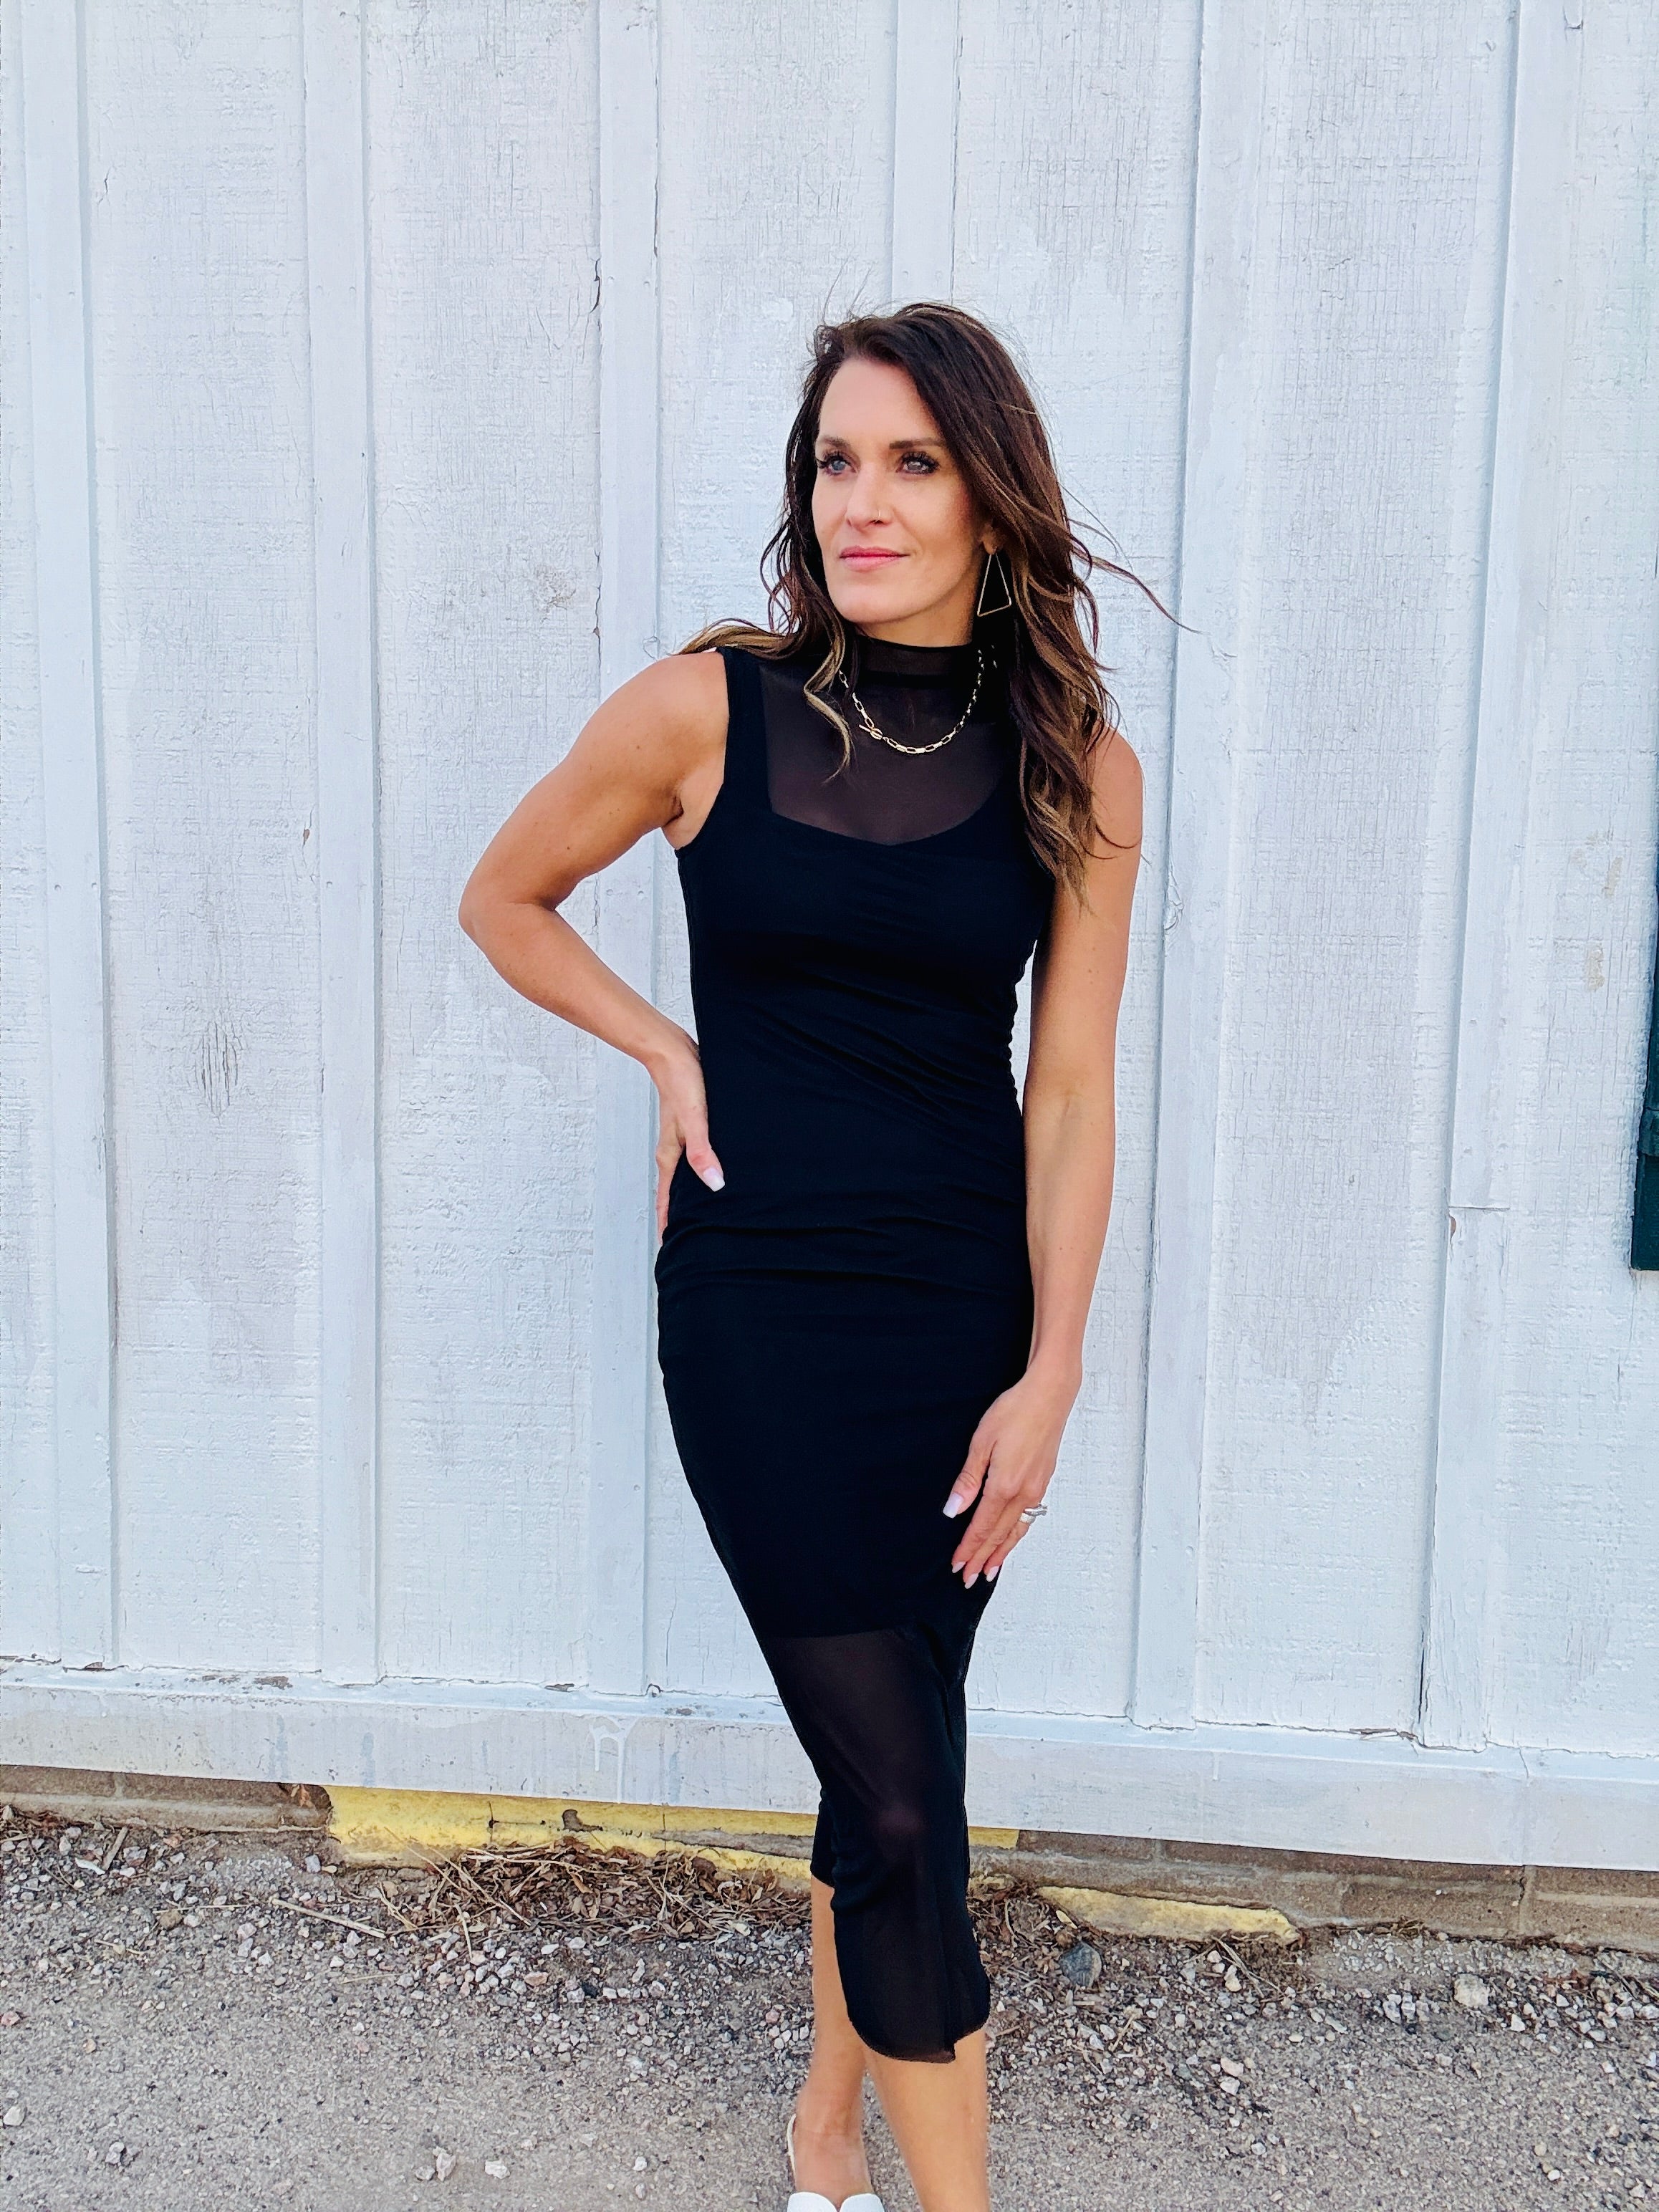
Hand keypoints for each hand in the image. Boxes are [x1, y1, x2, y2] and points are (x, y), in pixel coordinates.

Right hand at [651, 1033, 724, 1237]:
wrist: (673, 1052)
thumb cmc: (683, 1083)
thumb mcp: (695, 1120)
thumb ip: (703, 1152)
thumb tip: (715, 1185)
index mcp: (671, 1156)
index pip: (667, 1202)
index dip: (669, 1226)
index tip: (670, 1250)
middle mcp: (674, 1152)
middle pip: (675, 1194)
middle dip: (679, 1219)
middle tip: (689, 1243)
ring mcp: (682, 1140)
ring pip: (685, 1177)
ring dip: (691, 1197)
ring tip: (702, 1215)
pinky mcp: (691, 1127)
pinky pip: (695, 1158)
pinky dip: (700, 1172)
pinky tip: (714, 1173)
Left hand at [942, 1368, 1076, 1586]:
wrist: (1050, 1395)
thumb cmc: (1016, 1411)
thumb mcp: (981, 1442)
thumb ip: (968, 1479)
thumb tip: (953, 1508)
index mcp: (1004, 1485)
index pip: (981, 1527)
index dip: (968, 1548)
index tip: (957, 1564)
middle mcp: (1023, 1493)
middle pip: (999, 1535)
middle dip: (982, 1558)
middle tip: (969, 1577)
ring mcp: (1036, 1489)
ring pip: (1017, 1531)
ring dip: (1002, 1552)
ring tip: (990, 1570)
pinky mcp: (1043, 1482)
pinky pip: (1028, 1518)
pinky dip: (1017, 1535)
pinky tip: (1012, 1539)